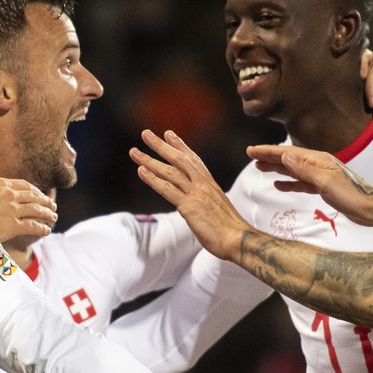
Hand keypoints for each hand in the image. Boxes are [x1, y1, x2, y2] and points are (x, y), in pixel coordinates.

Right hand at [0, 157, 57, 246]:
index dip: (33, 190)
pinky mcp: (12, 226)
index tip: (38, 194)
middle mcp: (8, 195)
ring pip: (36, 210)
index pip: (22, 185)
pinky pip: (33, 226)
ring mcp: (11, 210)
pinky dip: (42, 228)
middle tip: (51, 205)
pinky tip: (47, 230)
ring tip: (53, 217)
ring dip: (47, 214)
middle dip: (44, 201)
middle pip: (33, 196)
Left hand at [129, 130, 251, 262]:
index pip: (193, 159)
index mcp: (210, 184)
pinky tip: (141, 171)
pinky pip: (167, 189)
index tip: (169, 134)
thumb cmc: (229, 229)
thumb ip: (206, 203)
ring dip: (149, 160)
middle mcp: (202, 184)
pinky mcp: (189, 206)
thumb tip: (196, 206)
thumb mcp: (218, 209)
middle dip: (161, 145)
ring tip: (134, 152)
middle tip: (145, 134)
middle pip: (178, 159)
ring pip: (169, 171)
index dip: (180, 145)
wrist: (237, 238)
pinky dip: (153, 179)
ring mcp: (195, 193)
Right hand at [248, 144, 372, 227]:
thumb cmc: (351, 194)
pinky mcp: (322, 188)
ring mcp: (319, 176)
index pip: (287, 153)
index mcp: (317, 160)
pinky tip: (279, 185)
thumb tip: (284, 156)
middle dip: (269, 157)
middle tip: (250, 155)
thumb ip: (304, 169)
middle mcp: (317, 165)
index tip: (252, 150)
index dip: (268, 151)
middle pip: (288, 159)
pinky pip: (300, 183)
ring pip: (292, 170)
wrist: (369, 207)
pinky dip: (288, 182)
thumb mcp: (324, 182)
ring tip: (259, 168)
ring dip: (276, 168)